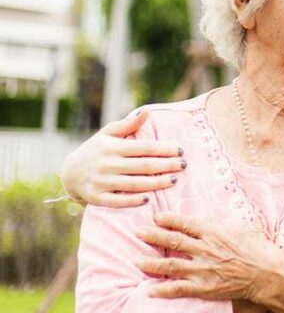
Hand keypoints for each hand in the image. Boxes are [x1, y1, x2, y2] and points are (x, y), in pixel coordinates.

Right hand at [62, 111, 185, 207]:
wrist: (69, 173)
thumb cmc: (95, 150)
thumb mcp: (107, 134)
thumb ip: (128, 124)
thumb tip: (146, 111)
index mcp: (112, 147)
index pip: (144, 148)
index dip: (164, 149)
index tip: (181, 151)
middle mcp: (107, 164)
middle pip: (143, 166)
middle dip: (166, 165)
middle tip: (184, 165)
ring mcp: (101, 182)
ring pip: (134, 184)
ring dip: (156, 183)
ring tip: (174, 180)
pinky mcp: (96, 197)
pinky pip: (117, 201)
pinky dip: (133, 201)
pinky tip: (149, 198)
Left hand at [134, 212, 283, 302]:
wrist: (268, 274)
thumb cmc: (259, 248)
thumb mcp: (241, 228)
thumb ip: (220, 224)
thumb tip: (205, 219)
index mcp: (214, 232)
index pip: (185, 223)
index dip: (168, 219)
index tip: (156, 216)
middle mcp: (205, 249)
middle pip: (172, 241)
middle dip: (152, 235)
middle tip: (137, 231)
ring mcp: (202, 269)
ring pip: (170, 264)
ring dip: (151, 262)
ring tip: (136, 260)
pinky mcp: (204, 288)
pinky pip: (178, 289)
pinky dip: (163, 290)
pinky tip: (150, 291)